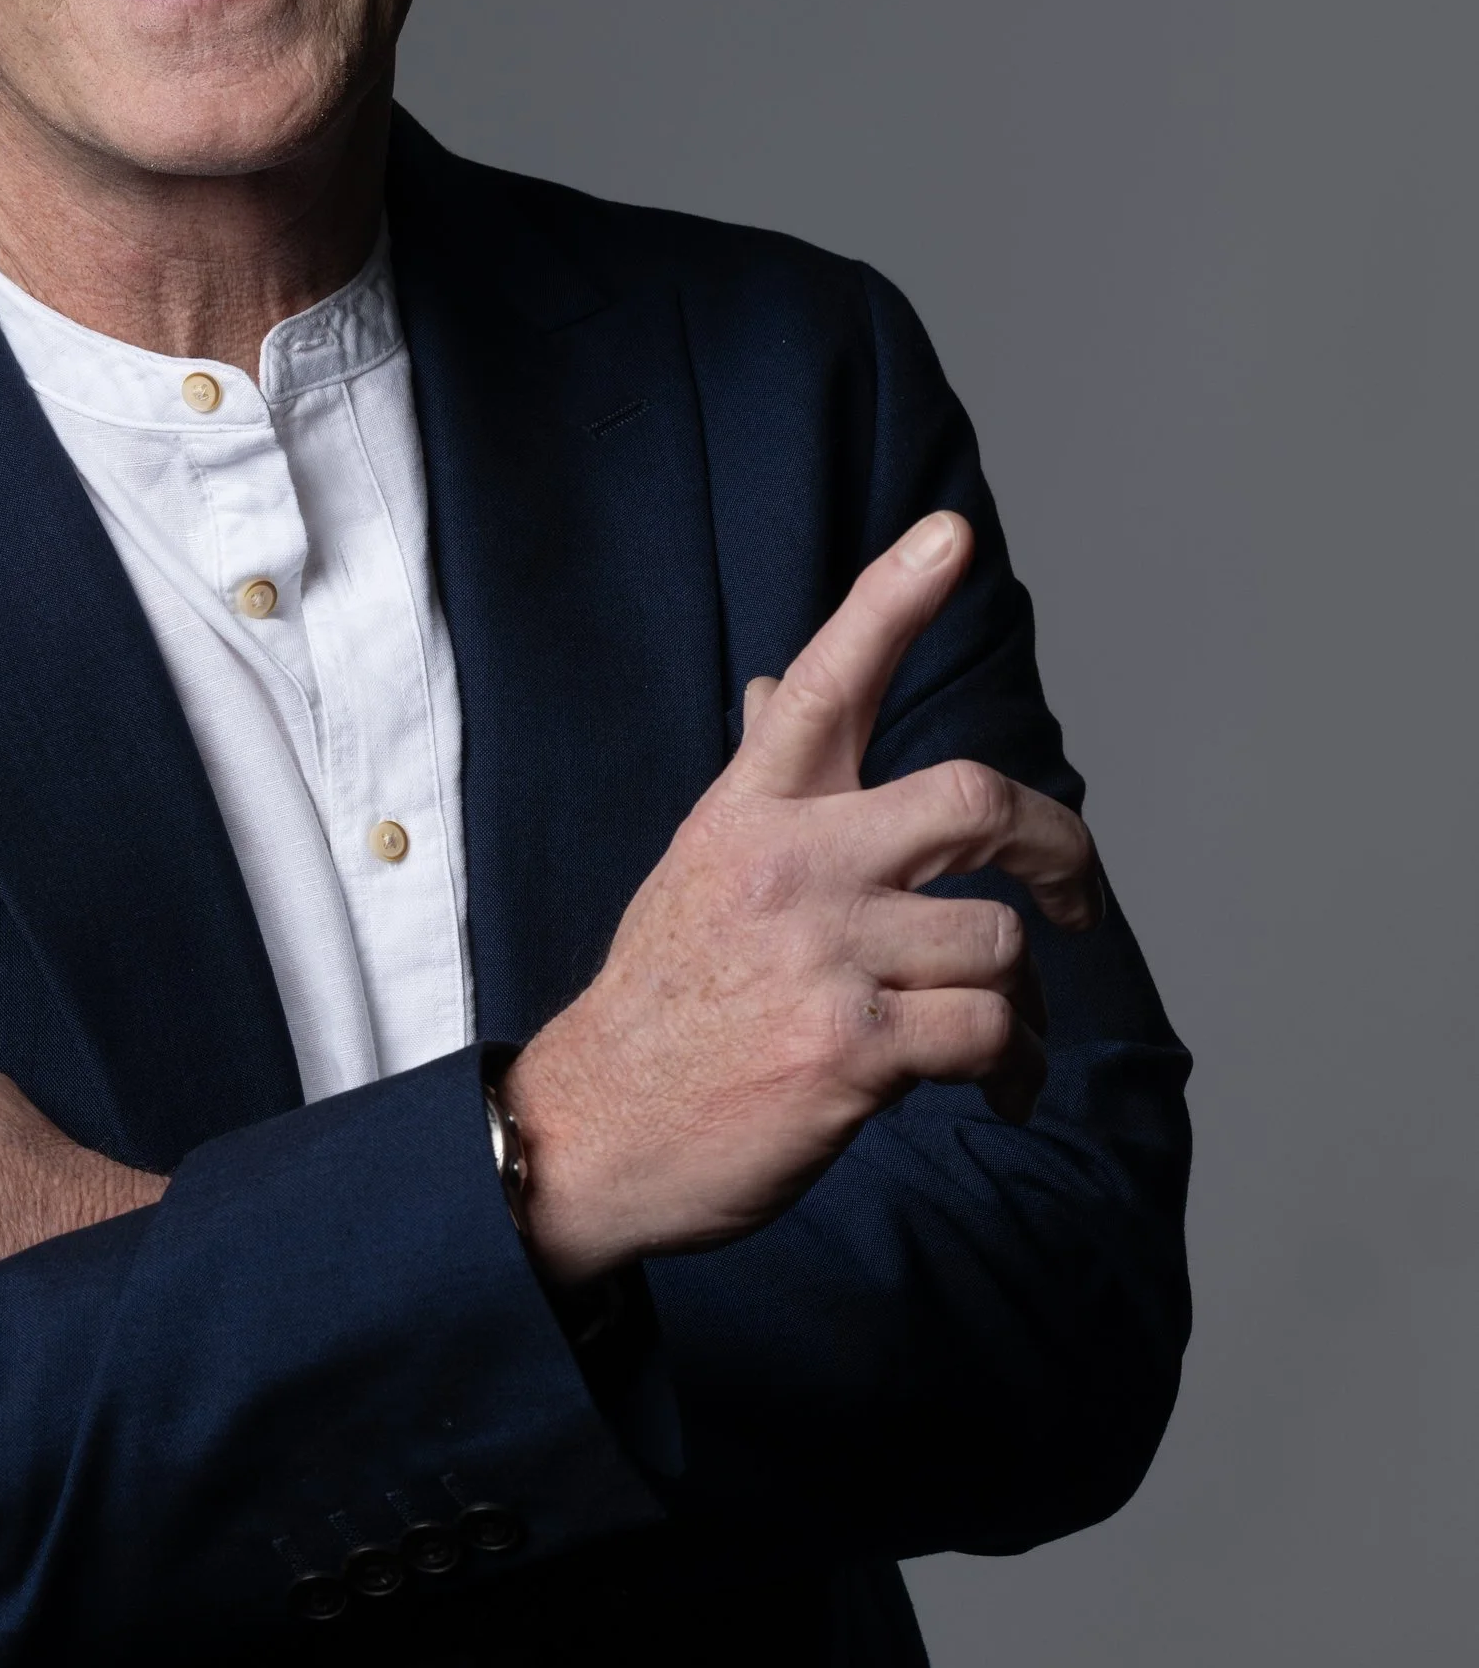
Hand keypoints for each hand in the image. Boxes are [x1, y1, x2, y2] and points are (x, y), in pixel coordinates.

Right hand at [503, 511, 1100, 1281]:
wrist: (593, 1131)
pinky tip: (994, 1085)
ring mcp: (821, 955)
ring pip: (998, 941)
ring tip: (991, 1034)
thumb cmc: (664, 999)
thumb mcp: (699, 871)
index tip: (950, 536)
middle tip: (1075, 892)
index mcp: (750, 811)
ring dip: (1019, 999)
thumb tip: (770, 690)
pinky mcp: (851, 1050)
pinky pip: (990, 1032)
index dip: (891, 599)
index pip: (823, 681)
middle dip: (1058, 847)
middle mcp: (788, 866)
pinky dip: (1015, 1065)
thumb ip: (763, 786)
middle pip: (973, 804)